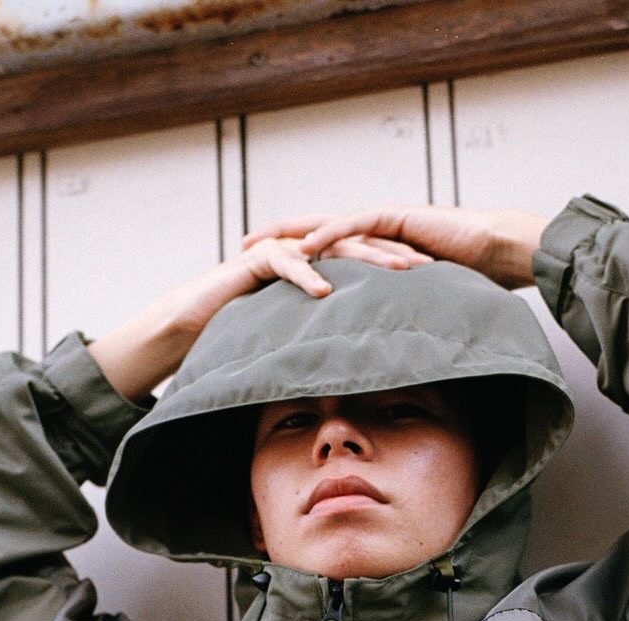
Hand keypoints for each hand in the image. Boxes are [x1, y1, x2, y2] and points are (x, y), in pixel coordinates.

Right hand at [89, 235, 430, 400]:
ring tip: (393, 270)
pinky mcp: (257, 259)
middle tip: (426, 266)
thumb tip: (370, 367)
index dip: (397, 267)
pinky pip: (286, 264)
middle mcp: (305, 251)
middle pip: (357, 246)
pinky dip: (307, 276)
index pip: (366, 261)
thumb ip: (330, 338)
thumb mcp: (299, 337)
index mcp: (319, 266)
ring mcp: (282, 251)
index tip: (432, 281)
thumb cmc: (247, 334)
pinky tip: (326, 291)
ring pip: (330, 245)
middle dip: (392, 254)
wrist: (195, 323)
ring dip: (363, 257)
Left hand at [244, 206, 548, 289]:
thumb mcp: (420, 301)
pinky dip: (329, 235)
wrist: (499, 252)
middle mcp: (374, 229)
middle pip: (315, 229)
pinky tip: (304, 247)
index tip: (263, 265)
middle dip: (277, 236)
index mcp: (376, 245)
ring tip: (260, 243)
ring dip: (292, 233)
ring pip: (327, 224)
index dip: (294, 253)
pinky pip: (356, 226)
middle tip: (242, 246)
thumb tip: (380, 344)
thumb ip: (395, 312)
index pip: (327, 246)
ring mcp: (384, 220)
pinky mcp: (398, 219)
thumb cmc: (469, 279)